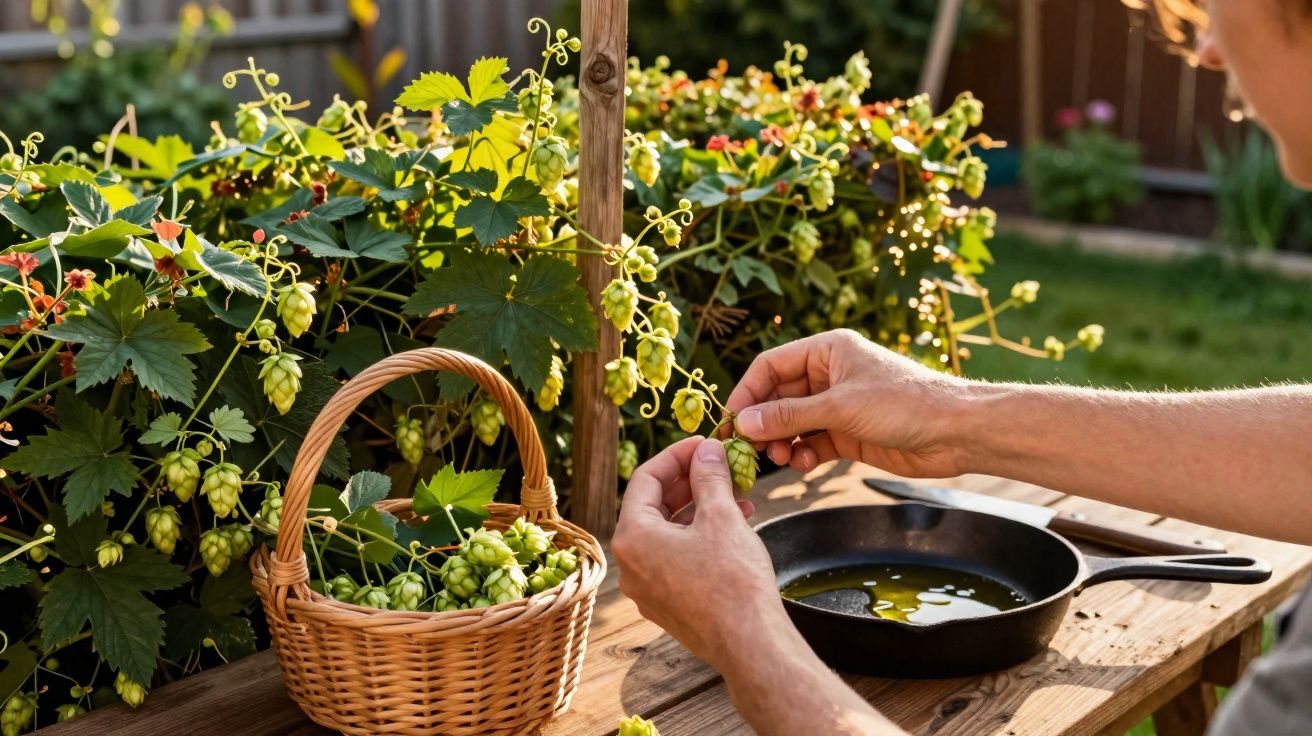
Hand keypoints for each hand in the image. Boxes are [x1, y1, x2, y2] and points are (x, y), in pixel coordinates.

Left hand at [613, 437, 784, 669]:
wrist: (750, 644)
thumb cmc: (733, 580)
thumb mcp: (721, 517)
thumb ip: (709, 477)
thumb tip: (707, 451)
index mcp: (632, 537)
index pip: (646, 479)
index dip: (677, 455)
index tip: (705, 444)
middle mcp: (630, 564)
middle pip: (654, 506)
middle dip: (691, 482)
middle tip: (721, 465)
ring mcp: (647, 587)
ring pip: (669, 532)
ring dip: (700, 508)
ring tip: (737, 495)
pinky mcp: (667, 603)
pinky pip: (676, 557)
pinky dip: (700, 536)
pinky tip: (734, 525)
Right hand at [725, 329, 965, 477]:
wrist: (956, 432)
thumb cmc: (904, 403)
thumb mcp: (840, 407)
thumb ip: (789, 416)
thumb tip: (743, 422)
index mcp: (827, 350)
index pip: (771, 366)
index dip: (746, 392)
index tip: (729, 421)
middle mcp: (829, 375)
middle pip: (777, 397)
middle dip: (762, 422)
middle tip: (747, 449)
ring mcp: (838, 406)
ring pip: (792, 423)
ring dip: (780, 442)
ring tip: (778, 458)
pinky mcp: (848, 433)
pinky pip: (811, 442)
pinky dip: (802, 454)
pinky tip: (804, 464)